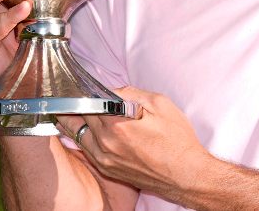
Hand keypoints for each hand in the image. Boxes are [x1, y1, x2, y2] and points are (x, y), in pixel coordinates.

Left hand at [57, 86, 216, 198]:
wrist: (186, 175)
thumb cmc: (177, 140)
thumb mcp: (160, 104)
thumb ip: (131, 93)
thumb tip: (112, 89)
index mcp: (116, 125)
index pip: (87, 102)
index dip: (82, 90)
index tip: (78, 83)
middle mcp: (105, 144)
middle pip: (78, 118)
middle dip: (76, 104)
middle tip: (74, 94)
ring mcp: (104, 160)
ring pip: (78, 135)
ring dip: (75, 121)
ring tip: (72, 110)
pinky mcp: (108, 170)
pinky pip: (87, 150)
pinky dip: (84, 137)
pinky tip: (87, 129)